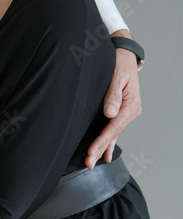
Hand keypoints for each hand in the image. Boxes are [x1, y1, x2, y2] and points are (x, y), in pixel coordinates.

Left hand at [85, 42, 141, 168]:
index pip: (113, 128)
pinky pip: (113, 129)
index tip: (92, 151)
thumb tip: (110, 113)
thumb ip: (112, 94)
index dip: (102, 140)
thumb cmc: (119, 63)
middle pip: (113, 134)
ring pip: (112, 134)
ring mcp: (125, 113)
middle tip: (88, 163)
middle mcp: (129, 111)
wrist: (124, 55)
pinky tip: (105, 153)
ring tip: (92, 162)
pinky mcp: (120, 111)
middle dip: (100, 149)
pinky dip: (109, 141)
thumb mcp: (116, 76)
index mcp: (130, 106)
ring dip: (102, 148)